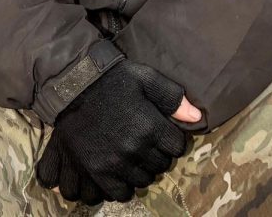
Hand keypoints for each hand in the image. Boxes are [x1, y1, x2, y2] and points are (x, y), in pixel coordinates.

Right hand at [35, 60, 200, 202]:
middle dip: (159, 155)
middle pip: (161, 166)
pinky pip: (120, 193)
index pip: (177, 147)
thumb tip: (197, 118)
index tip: (164, 134)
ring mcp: (115, 162)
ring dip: (143, 170)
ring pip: (143, 180)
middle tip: (149, 144)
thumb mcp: (147, 79)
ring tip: (136, 157)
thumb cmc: (114, 80)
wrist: (74, 87)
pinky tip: (122, 171)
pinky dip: (124, 185)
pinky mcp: (97, 171)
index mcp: (150, 126)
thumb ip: (173, 98)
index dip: (173, 140)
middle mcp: (135, 148)